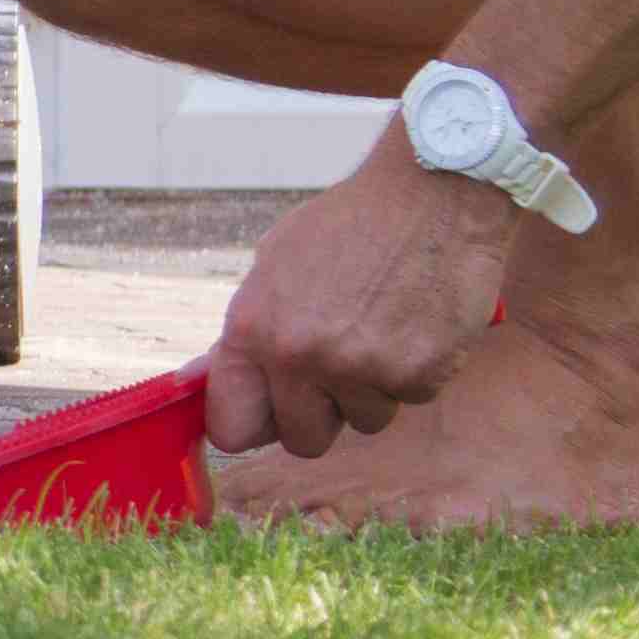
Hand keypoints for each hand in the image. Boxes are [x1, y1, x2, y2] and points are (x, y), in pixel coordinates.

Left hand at [202, 149, 515, 459]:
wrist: (428, 197)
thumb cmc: (349, 226)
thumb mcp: (275, 266)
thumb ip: (250, 332)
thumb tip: (210, 380)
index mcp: (253, 329)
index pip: (232, 426)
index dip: (254, 425)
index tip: (270, 415)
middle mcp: (300, 356)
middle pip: (303, 441)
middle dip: (320, 415)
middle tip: (338, 373)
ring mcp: (360, 370)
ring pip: (363, 422)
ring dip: (373, 390)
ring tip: (381, 328)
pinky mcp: (417, 375)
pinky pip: (410, 400)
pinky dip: (415, 372)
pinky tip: (414, 322)